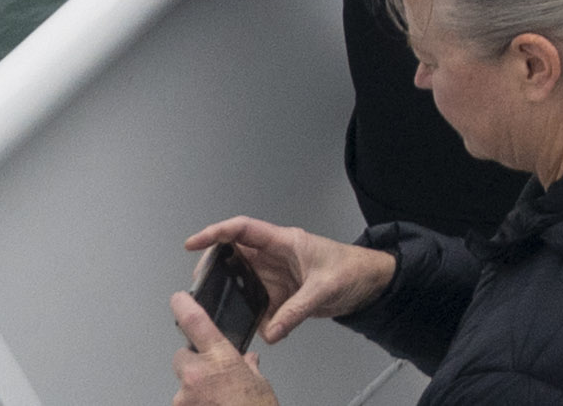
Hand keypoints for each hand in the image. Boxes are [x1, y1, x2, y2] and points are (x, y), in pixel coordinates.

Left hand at [169, 300, 276, 405]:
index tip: (178, 299)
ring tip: (217, 402)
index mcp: (220, 360)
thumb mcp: (259, 385)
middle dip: (194, 363)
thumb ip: (248, 369)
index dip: (185, 306)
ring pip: (183, 385)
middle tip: (212, 376)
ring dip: (195, 390)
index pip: (197, 324)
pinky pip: (185, 403)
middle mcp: (196, 376)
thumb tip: (247, 363)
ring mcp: (184, 398)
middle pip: (183, 357)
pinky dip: (195, 405)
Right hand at [181, 227, 384, 338]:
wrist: (370, 283)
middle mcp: (274, 255)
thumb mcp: (325, 288)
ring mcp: (274, 273)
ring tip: (210, 302)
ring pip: (240, 276)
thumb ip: (297, 310)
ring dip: (225, 287)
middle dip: (213, 264)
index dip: (216, 233)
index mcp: (284, 242)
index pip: (243, 230)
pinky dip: (243, 307)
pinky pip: (253, 298)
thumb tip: (270, 331)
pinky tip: (236, 318)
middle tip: (199, 283)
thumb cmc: (353, 270)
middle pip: (233, 252)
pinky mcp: (278, 292)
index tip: (192, 243)